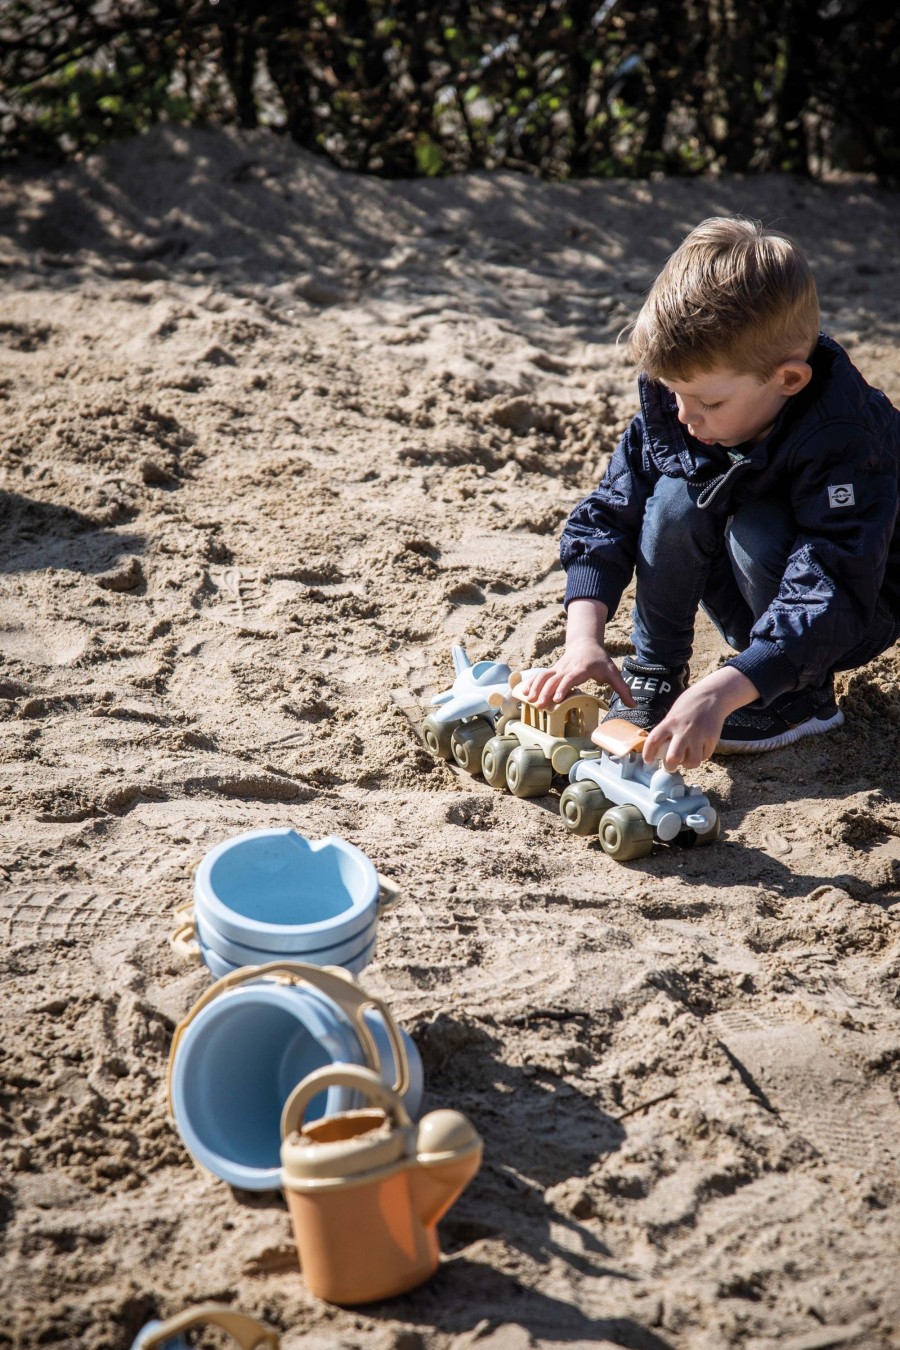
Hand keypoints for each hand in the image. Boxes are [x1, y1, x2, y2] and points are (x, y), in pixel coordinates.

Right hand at [518, 638, 634, 709]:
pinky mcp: (552, 670)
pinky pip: (539, 676)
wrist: (585, 643)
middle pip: (553, 679)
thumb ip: (622, 688)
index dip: (563, 688)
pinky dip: (531, 683)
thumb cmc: (599, 660)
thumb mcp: (613, 672)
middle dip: (545, 692)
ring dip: (535, 688)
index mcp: (581, 668)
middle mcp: (567, 667)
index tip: (556, 699)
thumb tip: (634, 703)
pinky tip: (523, 693)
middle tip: (540, 706)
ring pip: (543, 676)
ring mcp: (557, 668)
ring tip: (529, 700)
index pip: (570, 678)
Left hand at [643, 667, 758, 768]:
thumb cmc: (690, 703)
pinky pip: (705, 756)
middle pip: (673, 758)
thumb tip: (660, 748)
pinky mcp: (712, 739)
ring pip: (692, 762)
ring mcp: (699, 735)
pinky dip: (701, 756)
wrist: (713, 695)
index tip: (648, 761)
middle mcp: (683, 730)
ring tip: (687, 759)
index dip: (648, 754)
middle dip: (669, 766)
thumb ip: (667, 730)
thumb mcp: (673, 714)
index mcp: (670, 722)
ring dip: (688, 764)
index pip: (653, 741)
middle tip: (670, 766)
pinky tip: (699, 750)